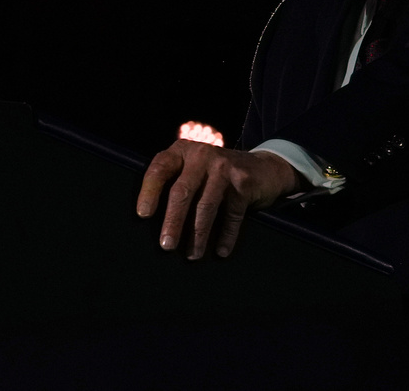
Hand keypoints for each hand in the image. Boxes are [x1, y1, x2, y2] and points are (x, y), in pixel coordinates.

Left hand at [136, 139, 300, 258]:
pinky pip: (232, 214)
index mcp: (183, 152)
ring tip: (193, 255)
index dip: (149, 191)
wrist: (265, 167)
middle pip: (182, 191)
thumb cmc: (219, 175)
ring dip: (198, 234)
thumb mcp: (196, 168)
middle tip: (166, 245)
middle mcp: (202, 156)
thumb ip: (177, 182)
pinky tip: (221, 250)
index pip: (160, 169)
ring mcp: (225, 168)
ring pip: (206, 205)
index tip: (143, 215)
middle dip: (173, 221)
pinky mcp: (244, 182)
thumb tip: (153, 223)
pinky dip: (226, 236)